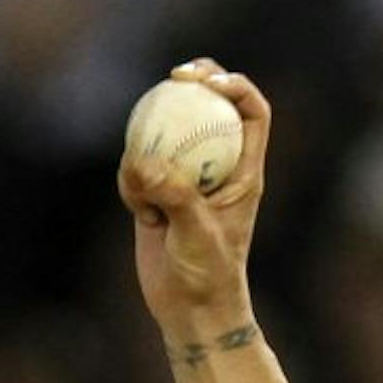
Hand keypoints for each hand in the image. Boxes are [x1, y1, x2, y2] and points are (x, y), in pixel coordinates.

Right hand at [118, 59, 270, 341]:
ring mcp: (185, 177)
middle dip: (194, 82)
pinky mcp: (156, 191)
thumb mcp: (197, 234)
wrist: (190, 306)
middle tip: (174, 76)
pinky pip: (135, 167)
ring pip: (163, 133)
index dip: (236, 86)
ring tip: (151, 197)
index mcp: (245, 171)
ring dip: (146, 148)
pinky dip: (130, 182)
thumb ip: (175, 196)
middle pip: (210, 107)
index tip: (208, 79)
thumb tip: (145, 162)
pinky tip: (142, 214)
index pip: (252, 114)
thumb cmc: (209, 274)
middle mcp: (218, 167)